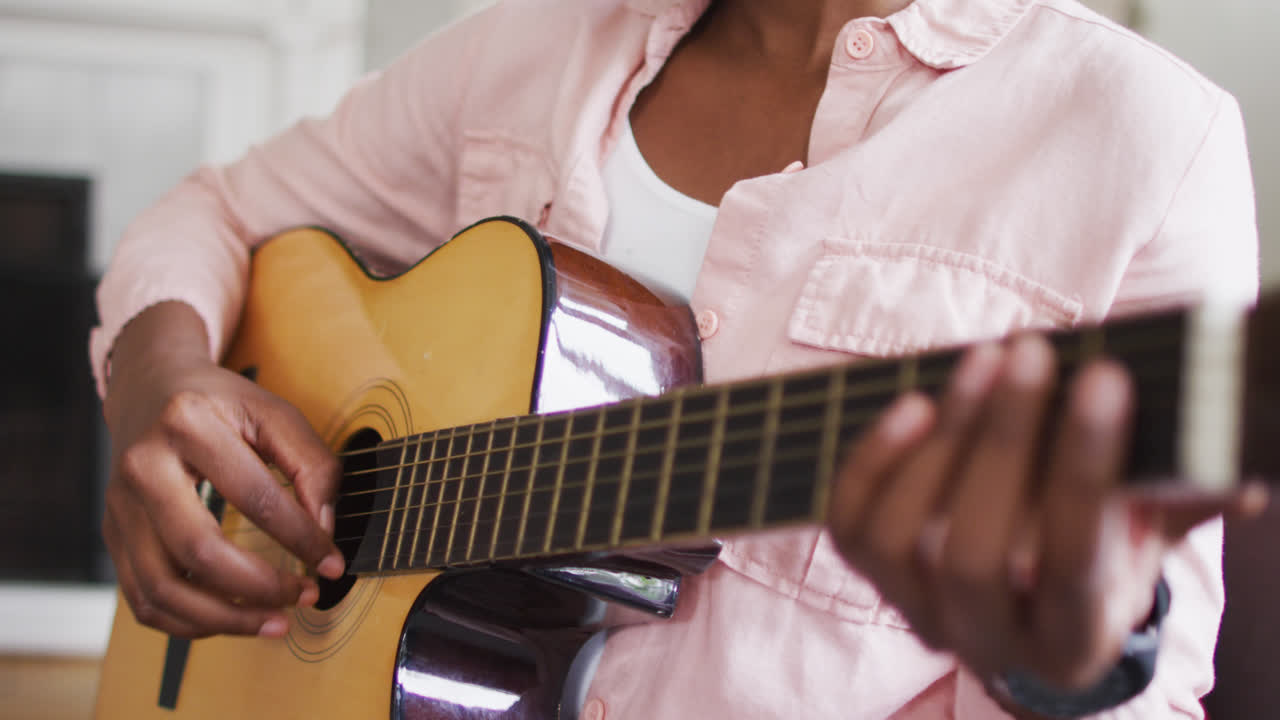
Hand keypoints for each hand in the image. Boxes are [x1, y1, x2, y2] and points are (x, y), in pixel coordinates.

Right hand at [102, 302, 343, 638]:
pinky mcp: (112, 534)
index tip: (331, 563)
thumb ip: (312, 466)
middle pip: (199, 550)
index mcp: (188, 424)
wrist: (150, 390)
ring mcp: (119, 505)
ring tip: (275, 621)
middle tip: (304, 596)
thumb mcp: (274, 414)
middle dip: (260, 587)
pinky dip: (188, 623)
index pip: (254, 496)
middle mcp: (143, 466)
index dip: (301, 537)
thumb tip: (323, 530)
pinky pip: (144, 599)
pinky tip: (231, 618)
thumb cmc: (221, 405)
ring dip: (226, 619)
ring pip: (163, 588)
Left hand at [828, 335, 1266, 690]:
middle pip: (975, 553)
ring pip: (903, 537)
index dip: (1085, 470)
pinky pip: (851, 525)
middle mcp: (986, 641)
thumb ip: (1183, 499)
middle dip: (1002, 443)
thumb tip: (1236, 474)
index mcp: (1072, 638)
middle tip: (1028, 350)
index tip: (1105, 375)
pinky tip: (912, 402)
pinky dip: (873, 461)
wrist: (1027, 596)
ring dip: (942, 439)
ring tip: (982, 360)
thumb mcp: (1150, 530)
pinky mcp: (870, 579)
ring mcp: (919, 612)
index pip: (1071, 563)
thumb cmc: (1099, 546)